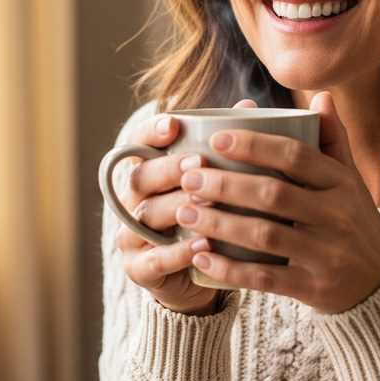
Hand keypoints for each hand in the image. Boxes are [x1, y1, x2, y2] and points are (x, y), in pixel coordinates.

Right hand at [114, 113, 218, 314]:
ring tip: (208, 203)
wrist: (198, 275)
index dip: (151, 132)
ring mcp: (131, 235)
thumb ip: (226, 145)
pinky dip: (178, 252)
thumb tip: (249, 105)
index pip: (137, 143)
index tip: (173, 124)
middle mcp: (132, 199)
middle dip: (168, 168)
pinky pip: (154, 259)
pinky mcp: (138, 269)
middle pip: (141, 177)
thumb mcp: (215, 180)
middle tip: (197, 162)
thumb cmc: (208, 215)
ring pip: (147, 215)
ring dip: (177, 207)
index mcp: (148, 170)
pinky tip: (204, 244)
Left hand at [177, 92, 379, 313]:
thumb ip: (332, 138)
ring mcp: (327, 254)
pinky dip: (230, 269)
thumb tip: (320, 95)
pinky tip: (201, 256)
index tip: (216, 138)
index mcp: (341, 181)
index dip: (255, 145)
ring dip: (220, 224)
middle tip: (189, 177)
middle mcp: (337, 215)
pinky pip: (266, 278)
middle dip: (226, 184)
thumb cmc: (354, 219)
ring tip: (186, 211)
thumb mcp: (349, 179)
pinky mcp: (315, 288)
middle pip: (273, 194)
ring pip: (264, 235)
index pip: (295, 155)